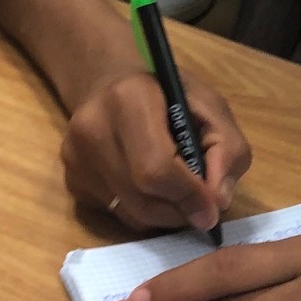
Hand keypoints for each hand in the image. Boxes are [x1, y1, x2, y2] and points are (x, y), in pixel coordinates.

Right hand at [63, 68, 250, 233]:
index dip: (188, 195)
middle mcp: (91, 129)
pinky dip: (144, 213)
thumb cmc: (166, 92)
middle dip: (180, 212)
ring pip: (130, 214)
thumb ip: (228, 148)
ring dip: (164, 217)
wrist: (108, 83)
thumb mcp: (210, 105)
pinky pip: (116, 215)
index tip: (213, 207)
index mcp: (128, 99)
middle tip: (201, 208)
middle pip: (142, 199)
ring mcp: (76, 159)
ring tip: (179, 196)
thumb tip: (218, 201)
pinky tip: (151, 189)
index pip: (156, 168)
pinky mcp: (72, 181)